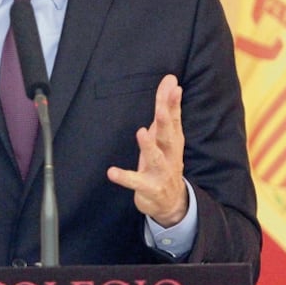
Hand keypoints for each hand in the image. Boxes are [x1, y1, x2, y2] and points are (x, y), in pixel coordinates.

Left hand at [107, 74, 187, 226]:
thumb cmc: (166, 162)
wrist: (173, 203)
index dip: (173, 103)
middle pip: (168, 136)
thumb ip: (166, 109)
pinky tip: (111, 172)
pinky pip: (135, 182)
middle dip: (165, 122)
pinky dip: (124, 177)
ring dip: (148, 146)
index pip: (174, 118)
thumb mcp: (165, 135)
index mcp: (173, 141)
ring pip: (155, 158)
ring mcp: (160, 172)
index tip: (174, 86)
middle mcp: (169, 155)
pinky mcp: (149, 187)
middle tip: (160, 109)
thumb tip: (171, 81)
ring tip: (140, 132)